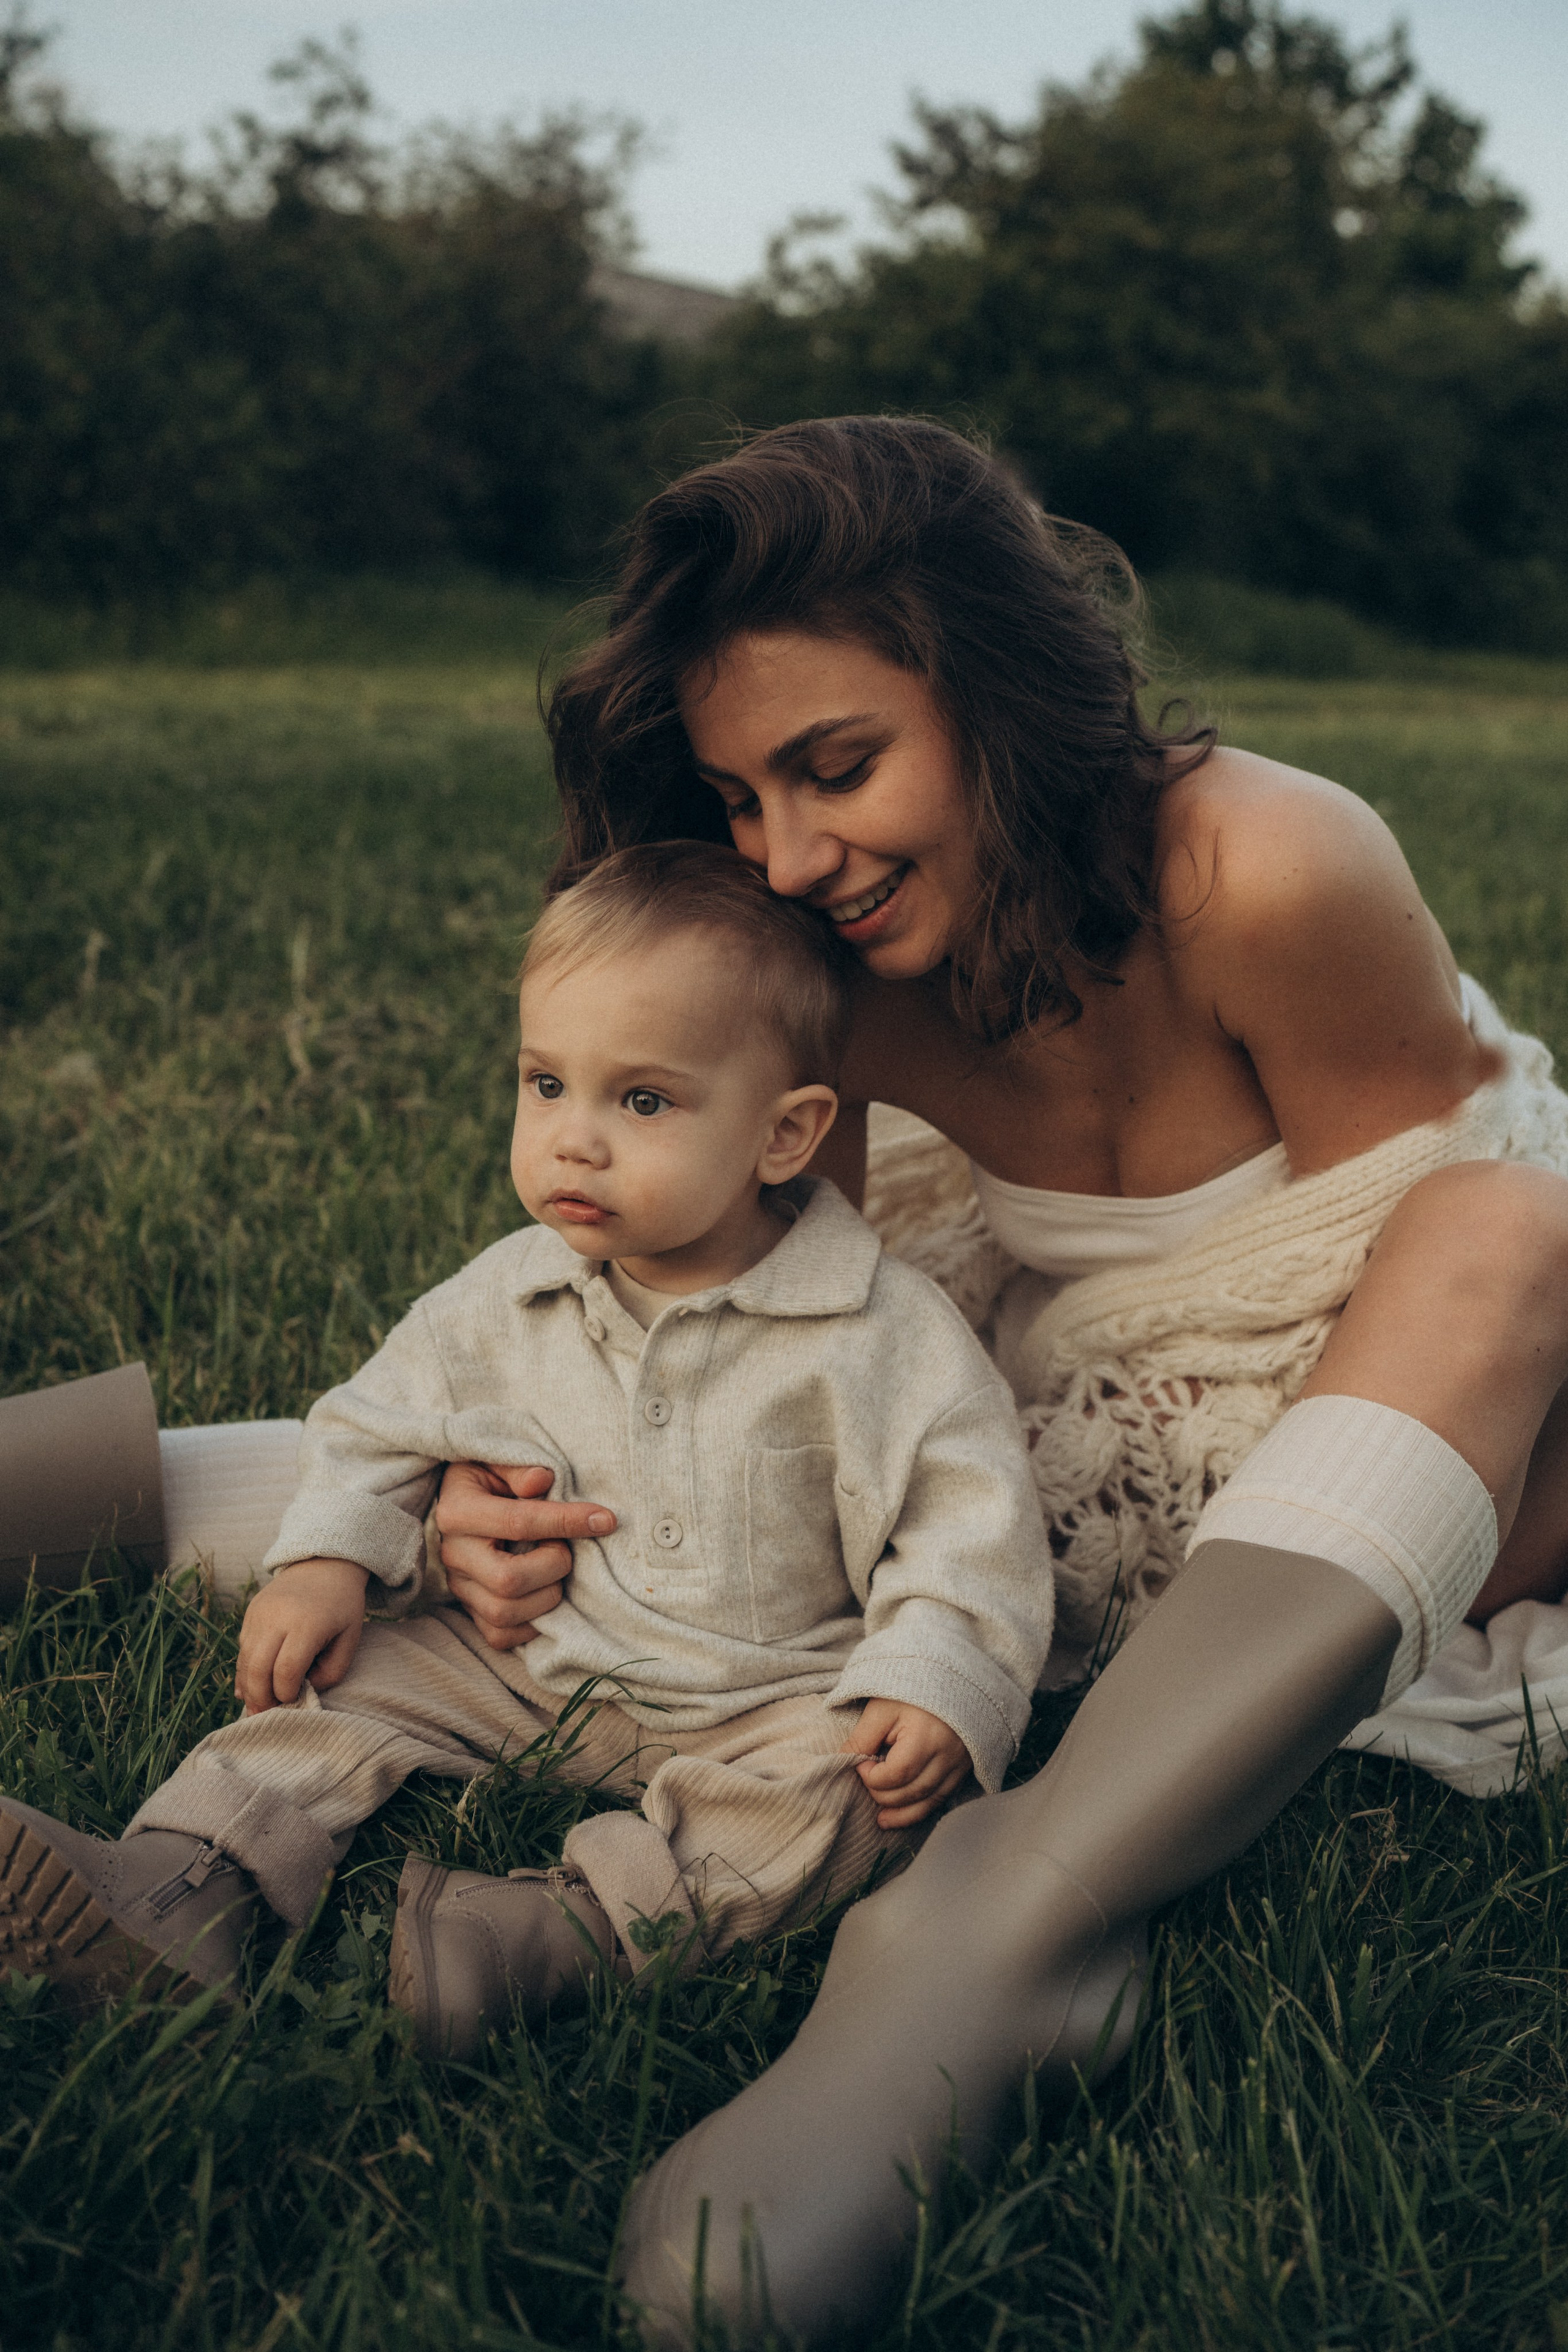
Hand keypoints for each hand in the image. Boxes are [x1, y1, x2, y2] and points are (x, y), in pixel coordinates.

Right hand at [237, 1557, 369, 1713]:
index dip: (287, 1693)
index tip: (294, 1701)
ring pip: (244, 1660)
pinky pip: (242, 1648)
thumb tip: (303, 1693)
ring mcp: (259, 1614)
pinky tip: (250, 1687)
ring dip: (248, 1688)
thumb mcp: (349, 1639)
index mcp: (306, 1624)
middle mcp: (277, 1618)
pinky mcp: (250, 1613)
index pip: (286, 1670)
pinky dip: (245, 1670)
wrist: (324, 1564)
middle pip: (257, 1668)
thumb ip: (331, 1672)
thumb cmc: (342, 1607)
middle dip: (260, 1698)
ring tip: (257, 1707)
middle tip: (267, 1715)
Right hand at [435, 1461, 615, 1651]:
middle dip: (552, 1567)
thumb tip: (542, 1480)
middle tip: (566, 1549)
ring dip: (547, 1596)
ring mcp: (459, 1586)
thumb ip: (520, 1469)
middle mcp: (453, 1553)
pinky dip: (532, 1623)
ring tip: (556, 1570)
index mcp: (458, 1510)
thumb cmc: (489, 1477)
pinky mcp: (469, 1610)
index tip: (605, 1519)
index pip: (518, 1522)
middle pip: (507, 1580)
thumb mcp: (498, 1460)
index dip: (567, 1521)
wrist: (462, 1499)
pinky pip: (500, 1636)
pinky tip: (546, 1593)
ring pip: (504, 1614)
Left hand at [847, 1699, 970, 1828]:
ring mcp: (958, 1764)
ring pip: (928, 1802)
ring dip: (901, 1813)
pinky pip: (942, 1799)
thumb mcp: (882, 1708)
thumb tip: (842, 1762)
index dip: (872, 1777)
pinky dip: (920, 1811)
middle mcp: (946, 1755)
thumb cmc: (911, 1689)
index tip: (861, 1763)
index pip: (896, 1773)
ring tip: (880, 1819)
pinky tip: (902, 1815)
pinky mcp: (962, 1769)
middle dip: (883, 1794)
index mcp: (925, 1736)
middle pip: (911, 1792)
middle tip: (868, 1779)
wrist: (951, 1678)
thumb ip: (862, 1738)